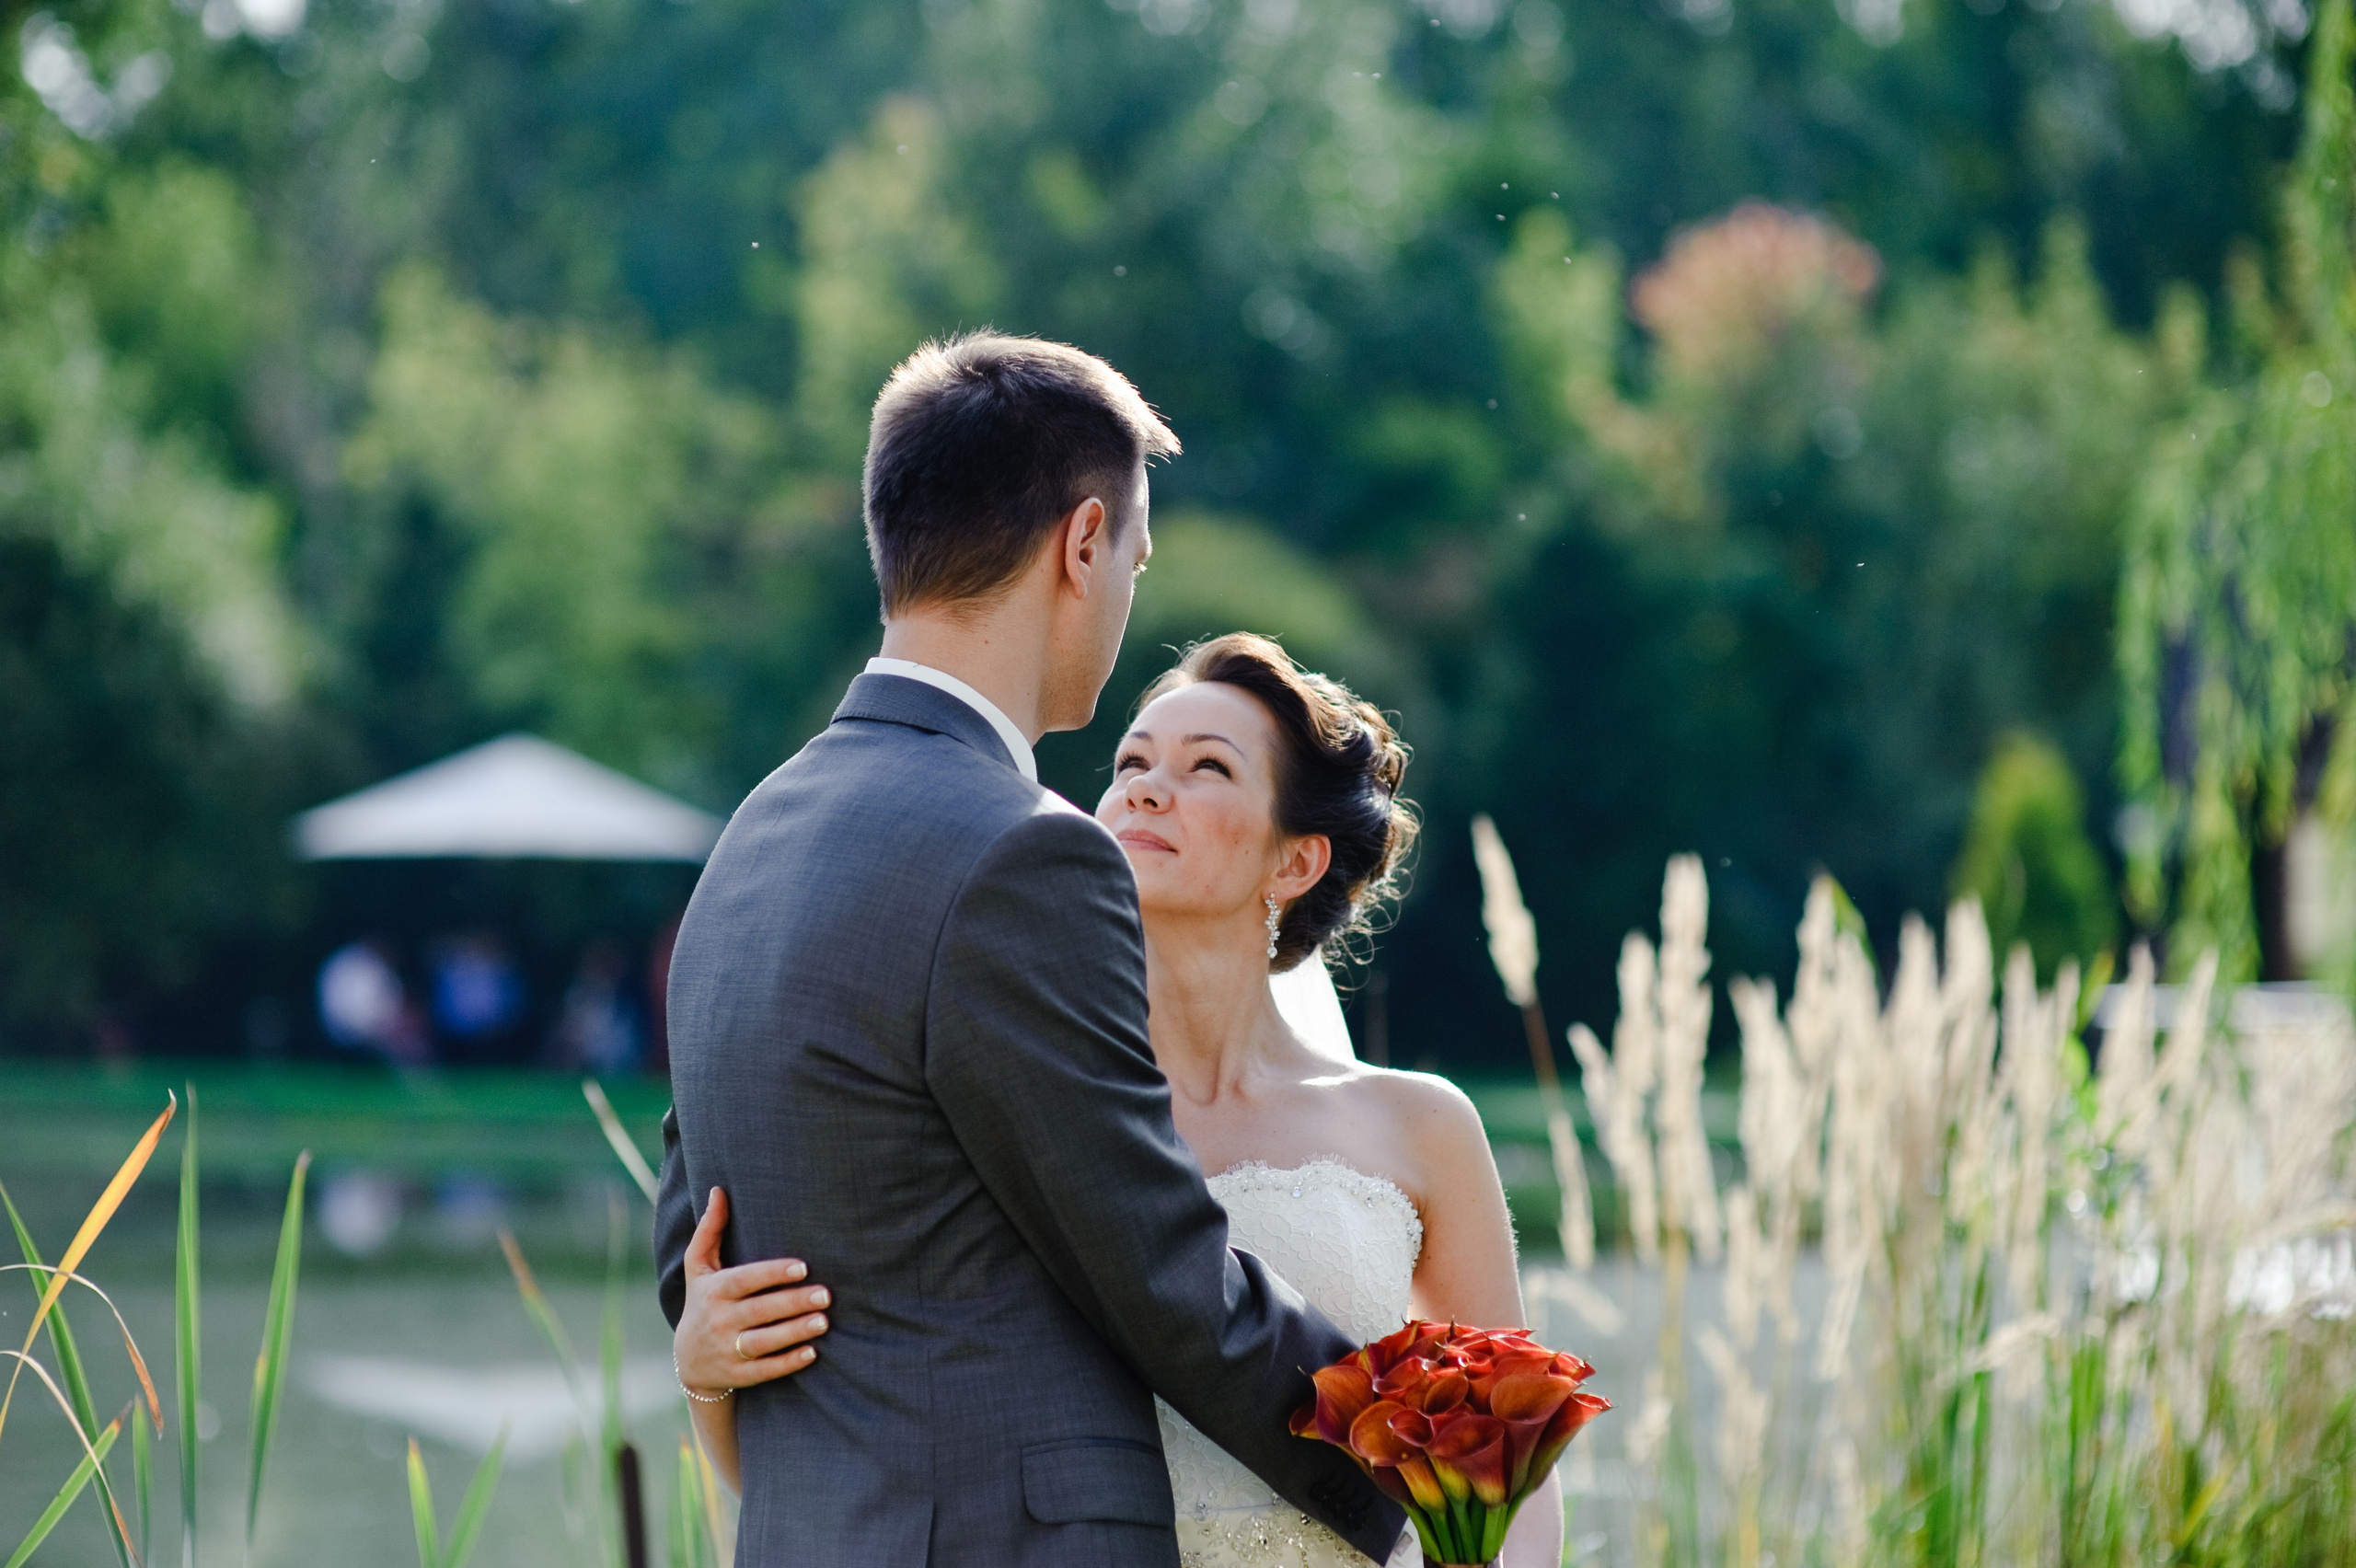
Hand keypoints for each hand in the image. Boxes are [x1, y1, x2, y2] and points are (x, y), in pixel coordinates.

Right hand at [673, 1188, 831, 1396]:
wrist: (688, 1361)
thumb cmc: (703, 1301)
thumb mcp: (698, 1268)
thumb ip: (710, 1230)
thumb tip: (718, 1189)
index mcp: (713, 1291)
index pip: (745, 1281)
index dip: (772, 1273)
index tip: (802, 1266)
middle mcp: (718, 1321)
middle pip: (759, 1311)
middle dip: (793, 1303)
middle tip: (826, 1294)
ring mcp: (727, 1350)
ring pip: (763, 1342)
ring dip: (795, 1332)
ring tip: (824, 1321)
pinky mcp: (737, 1375)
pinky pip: (765, 1370)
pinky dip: (788, 1363)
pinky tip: (812, 1352)